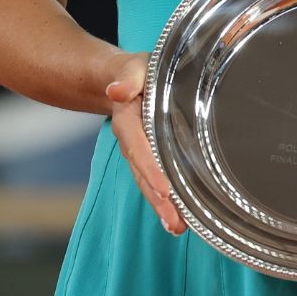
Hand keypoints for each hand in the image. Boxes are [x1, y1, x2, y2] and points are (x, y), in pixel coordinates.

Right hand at [104, 53, 184, 234]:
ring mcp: (140, 152)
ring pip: (149, 182)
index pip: (139, 148)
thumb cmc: (137, 71)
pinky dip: (165, 200)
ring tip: (178, 228)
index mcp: (128, 120)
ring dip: (162, 206)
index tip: (164, 189)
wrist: (124, 78)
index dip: (151, 169)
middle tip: (175, 224)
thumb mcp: (133, 67)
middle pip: (144, 174)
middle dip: (159, 200)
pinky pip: (155, 180)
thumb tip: (117, 90)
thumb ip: (127, 77)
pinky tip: (178, 220)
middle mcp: (133, 141)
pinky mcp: (150, 157)